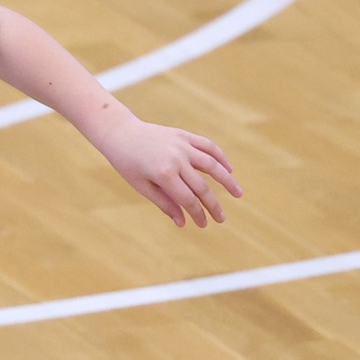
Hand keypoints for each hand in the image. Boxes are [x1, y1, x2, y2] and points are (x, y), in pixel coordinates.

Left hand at [94, 115, 241, 227]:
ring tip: (238, 193)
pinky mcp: (184, 135)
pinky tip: (229, 169)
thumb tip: (182, 223)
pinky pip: (208, 146)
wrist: (120, 134)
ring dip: (227, 180)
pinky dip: (220, 157)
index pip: (188, 199)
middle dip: (213, 205)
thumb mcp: (142, 187)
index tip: (204, 225)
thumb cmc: (127, 164)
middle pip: (202, 186)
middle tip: (222, 219)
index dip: (197, 214)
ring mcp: (182, 145)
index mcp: (164, 174)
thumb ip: (164, 203)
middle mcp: (176, 159)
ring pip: (212, 164)